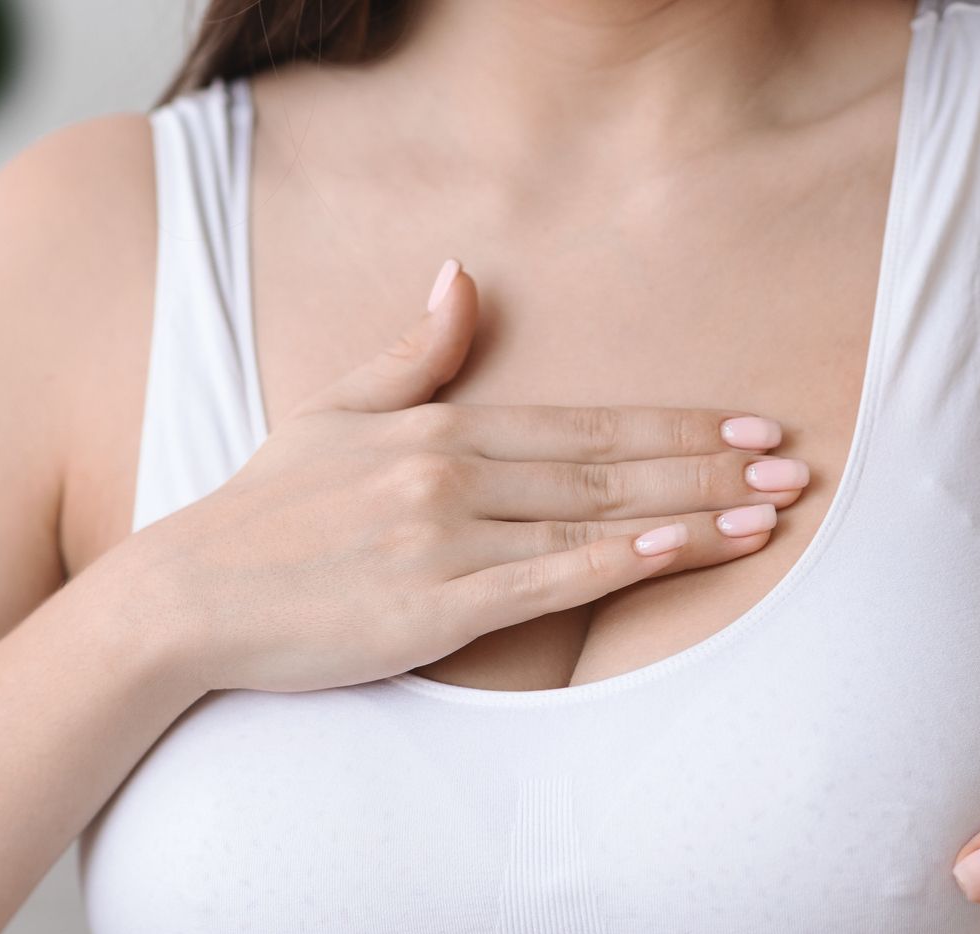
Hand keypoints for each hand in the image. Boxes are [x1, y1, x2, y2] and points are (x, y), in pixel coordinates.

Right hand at [145, 258, 813, 693]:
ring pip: (593, 521)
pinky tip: (679, 546)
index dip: (676, 425)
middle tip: (793, 467)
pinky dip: (617, 561)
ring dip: (689, 514)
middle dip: (709, 465)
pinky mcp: (432, 611)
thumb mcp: (332, 413)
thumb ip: (411, 352)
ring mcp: (444, 542)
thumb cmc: (261, 514)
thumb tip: (464, 276)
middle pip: (607, 468)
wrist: (186, 597)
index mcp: (436, 427)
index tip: (749, 426)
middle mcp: (450, 474)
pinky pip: (546, 582)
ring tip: (769, 513)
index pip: (584, 424)